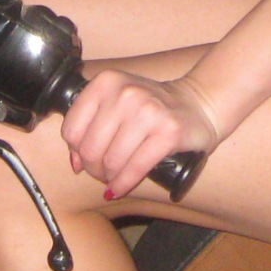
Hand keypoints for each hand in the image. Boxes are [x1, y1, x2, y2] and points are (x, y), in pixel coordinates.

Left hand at [60, 67, 222, 200]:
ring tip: (114, 178)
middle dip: (93, 169)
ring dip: (109, 178)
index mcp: (106, 81)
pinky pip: (135, 168)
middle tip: (102, 173)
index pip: (71, 129)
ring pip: (111, 161)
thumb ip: (91, 127)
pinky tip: (120, 188)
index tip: (84, 158)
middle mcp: (126, 92)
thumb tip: (76, 162)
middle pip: (90, 148)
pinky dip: (124, 184)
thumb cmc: (152, 108)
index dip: (75, 151)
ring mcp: (148, 111)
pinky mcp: (168, 132)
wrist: (199, 104)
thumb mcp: (116, 104)